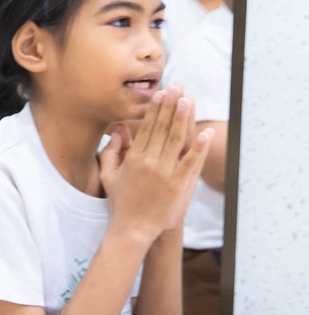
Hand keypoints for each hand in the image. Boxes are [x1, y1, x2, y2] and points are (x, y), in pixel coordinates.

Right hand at [101, 89, 210, 242]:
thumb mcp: (109, 176)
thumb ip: (110, 153)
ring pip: (176, 140)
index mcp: (134, 159)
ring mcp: (166, 173)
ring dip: (183, 118)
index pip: (147, 128)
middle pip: (162, 128)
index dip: (156, 109)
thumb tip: (117, 131)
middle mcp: (150, 162)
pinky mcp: (179, 184)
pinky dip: (199, 147)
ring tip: (188, 99)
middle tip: (177, 86)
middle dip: (170, 106)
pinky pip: (191, 162)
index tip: (162, 92)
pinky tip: (205, 133)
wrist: (134, 227)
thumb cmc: (122, 202)